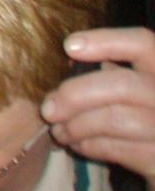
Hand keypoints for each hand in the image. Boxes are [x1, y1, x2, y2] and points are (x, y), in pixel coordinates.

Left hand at [41, 28, 154, 190]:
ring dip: (75, 125)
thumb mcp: (133, 88)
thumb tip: (70, 57)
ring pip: (114, 119)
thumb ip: (109, 72)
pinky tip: (77, 144)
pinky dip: (88, 145)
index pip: (142, 44)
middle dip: (75, 95)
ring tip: (58, 131)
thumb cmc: (142, 117)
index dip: (105, 42)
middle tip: (48, 109)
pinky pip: (115, 148)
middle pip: (122, 85)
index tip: (69, 46)